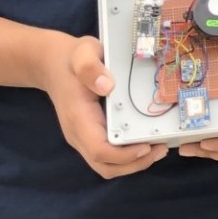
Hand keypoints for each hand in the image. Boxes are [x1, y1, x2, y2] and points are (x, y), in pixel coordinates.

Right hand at [44, 34, 167, 179]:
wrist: (55, 64)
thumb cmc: (73, 59)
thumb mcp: (82, 53)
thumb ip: (90, 67)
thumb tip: (107, 86)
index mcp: (78, 118)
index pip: (99, 150)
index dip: (123, 155)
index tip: (147, 146)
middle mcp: (79, 134)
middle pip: (105, 166)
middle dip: (134, 164)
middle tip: (161, 149)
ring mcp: (83, 137)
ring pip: (107, 165)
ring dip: (133, 164)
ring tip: (159, 149)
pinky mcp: (90, 135)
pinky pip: (108, 156)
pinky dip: (128, 156)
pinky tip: (147, 142)